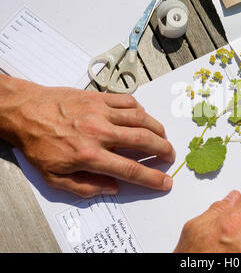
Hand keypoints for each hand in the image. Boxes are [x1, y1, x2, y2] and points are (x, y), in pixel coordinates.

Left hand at [0, 77, 174, 197]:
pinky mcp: (99, 97)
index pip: (130, 169)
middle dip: (163, 150)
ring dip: (157, 129)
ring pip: (141, 119)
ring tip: (162, 136)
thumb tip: (112, 187)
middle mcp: (100, 132)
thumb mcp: (54, 177)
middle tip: (170, 155)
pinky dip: (141, 110)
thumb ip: (85, 187)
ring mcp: (101, 111)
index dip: (152, 178)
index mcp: (89, 155)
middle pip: (143, 141)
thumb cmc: (38, 143)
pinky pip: (128, 101)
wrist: (25, 112)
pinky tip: (142, 117)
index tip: (164, 181)